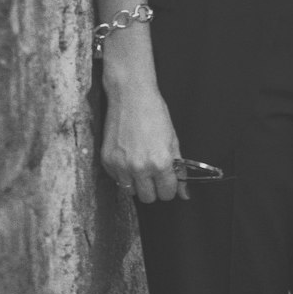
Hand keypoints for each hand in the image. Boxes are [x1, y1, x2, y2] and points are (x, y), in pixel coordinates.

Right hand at [101, 81, 188, 202]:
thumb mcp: (173, 140)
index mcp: (160, 163)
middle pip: (148, 198)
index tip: (167, 180)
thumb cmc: (154, 113)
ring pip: (130, 192)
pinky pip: (116, 179)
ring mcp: (121, 165)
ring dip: (136, 182)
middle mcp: (140, 168)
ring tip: (139, 163)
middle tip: (153, 172)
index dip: (168, 187)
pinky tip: (127, 156)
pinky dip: (122, 173)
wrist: (131, 95)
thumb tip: (185, 193)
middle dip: (153, 188)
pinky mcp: (107, 160)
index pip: (167, 194)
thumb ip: (179, 170)